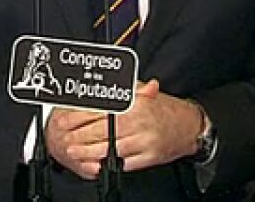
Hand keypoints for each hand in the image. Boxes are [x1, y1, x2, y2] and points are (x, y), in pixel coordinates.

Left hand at [46, 80, 199, 177]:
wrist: (189, 126)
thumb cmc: (163, 109)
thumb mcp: (142, 92)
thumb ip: (120, 91)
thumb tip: (94, 90)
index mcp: (135, 104)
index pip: (101, 110)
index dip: (80, 116)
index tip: (66, 119)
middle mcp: (139, 122)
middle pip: (102, 131)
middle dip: (80, 136)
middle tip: (66, 138)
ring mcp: (144, 141)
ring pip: (110, 149)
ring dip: (89, 152)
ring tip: (75, 152)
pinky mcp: (148, 158)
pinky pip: (124, 163)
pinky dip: (108, 164)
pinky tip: (95, 163)